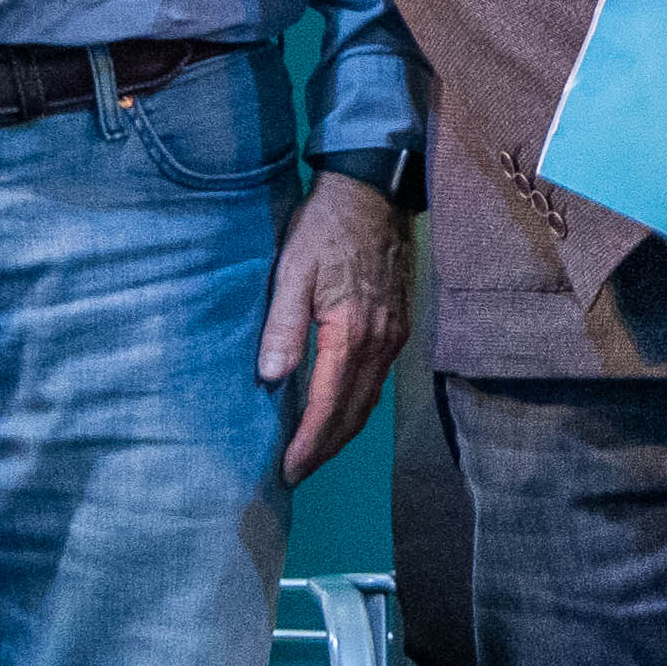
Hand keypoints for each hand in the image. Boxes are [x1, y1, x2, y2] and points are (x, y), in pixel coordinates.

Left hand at [259, 174, 410, 476]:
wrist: (373, 192)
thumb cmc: (325, 228)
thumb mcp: (292, 271)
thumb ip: (282, 326)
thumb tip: (270, 377)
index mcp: (351, 333)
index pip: (328, 404)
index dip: (309, 442)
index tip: (289, 469)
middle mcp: (380, 343)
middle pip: (354, 412)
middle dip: (326, 448)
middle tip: (298, 473)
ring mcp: (393, 337)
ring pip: (369, 400)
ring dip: (342, 431)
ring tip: (316, 452)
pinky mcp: (397, 327)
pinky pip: (378, 381)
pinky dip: (357, 406)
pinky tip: (339, 410)